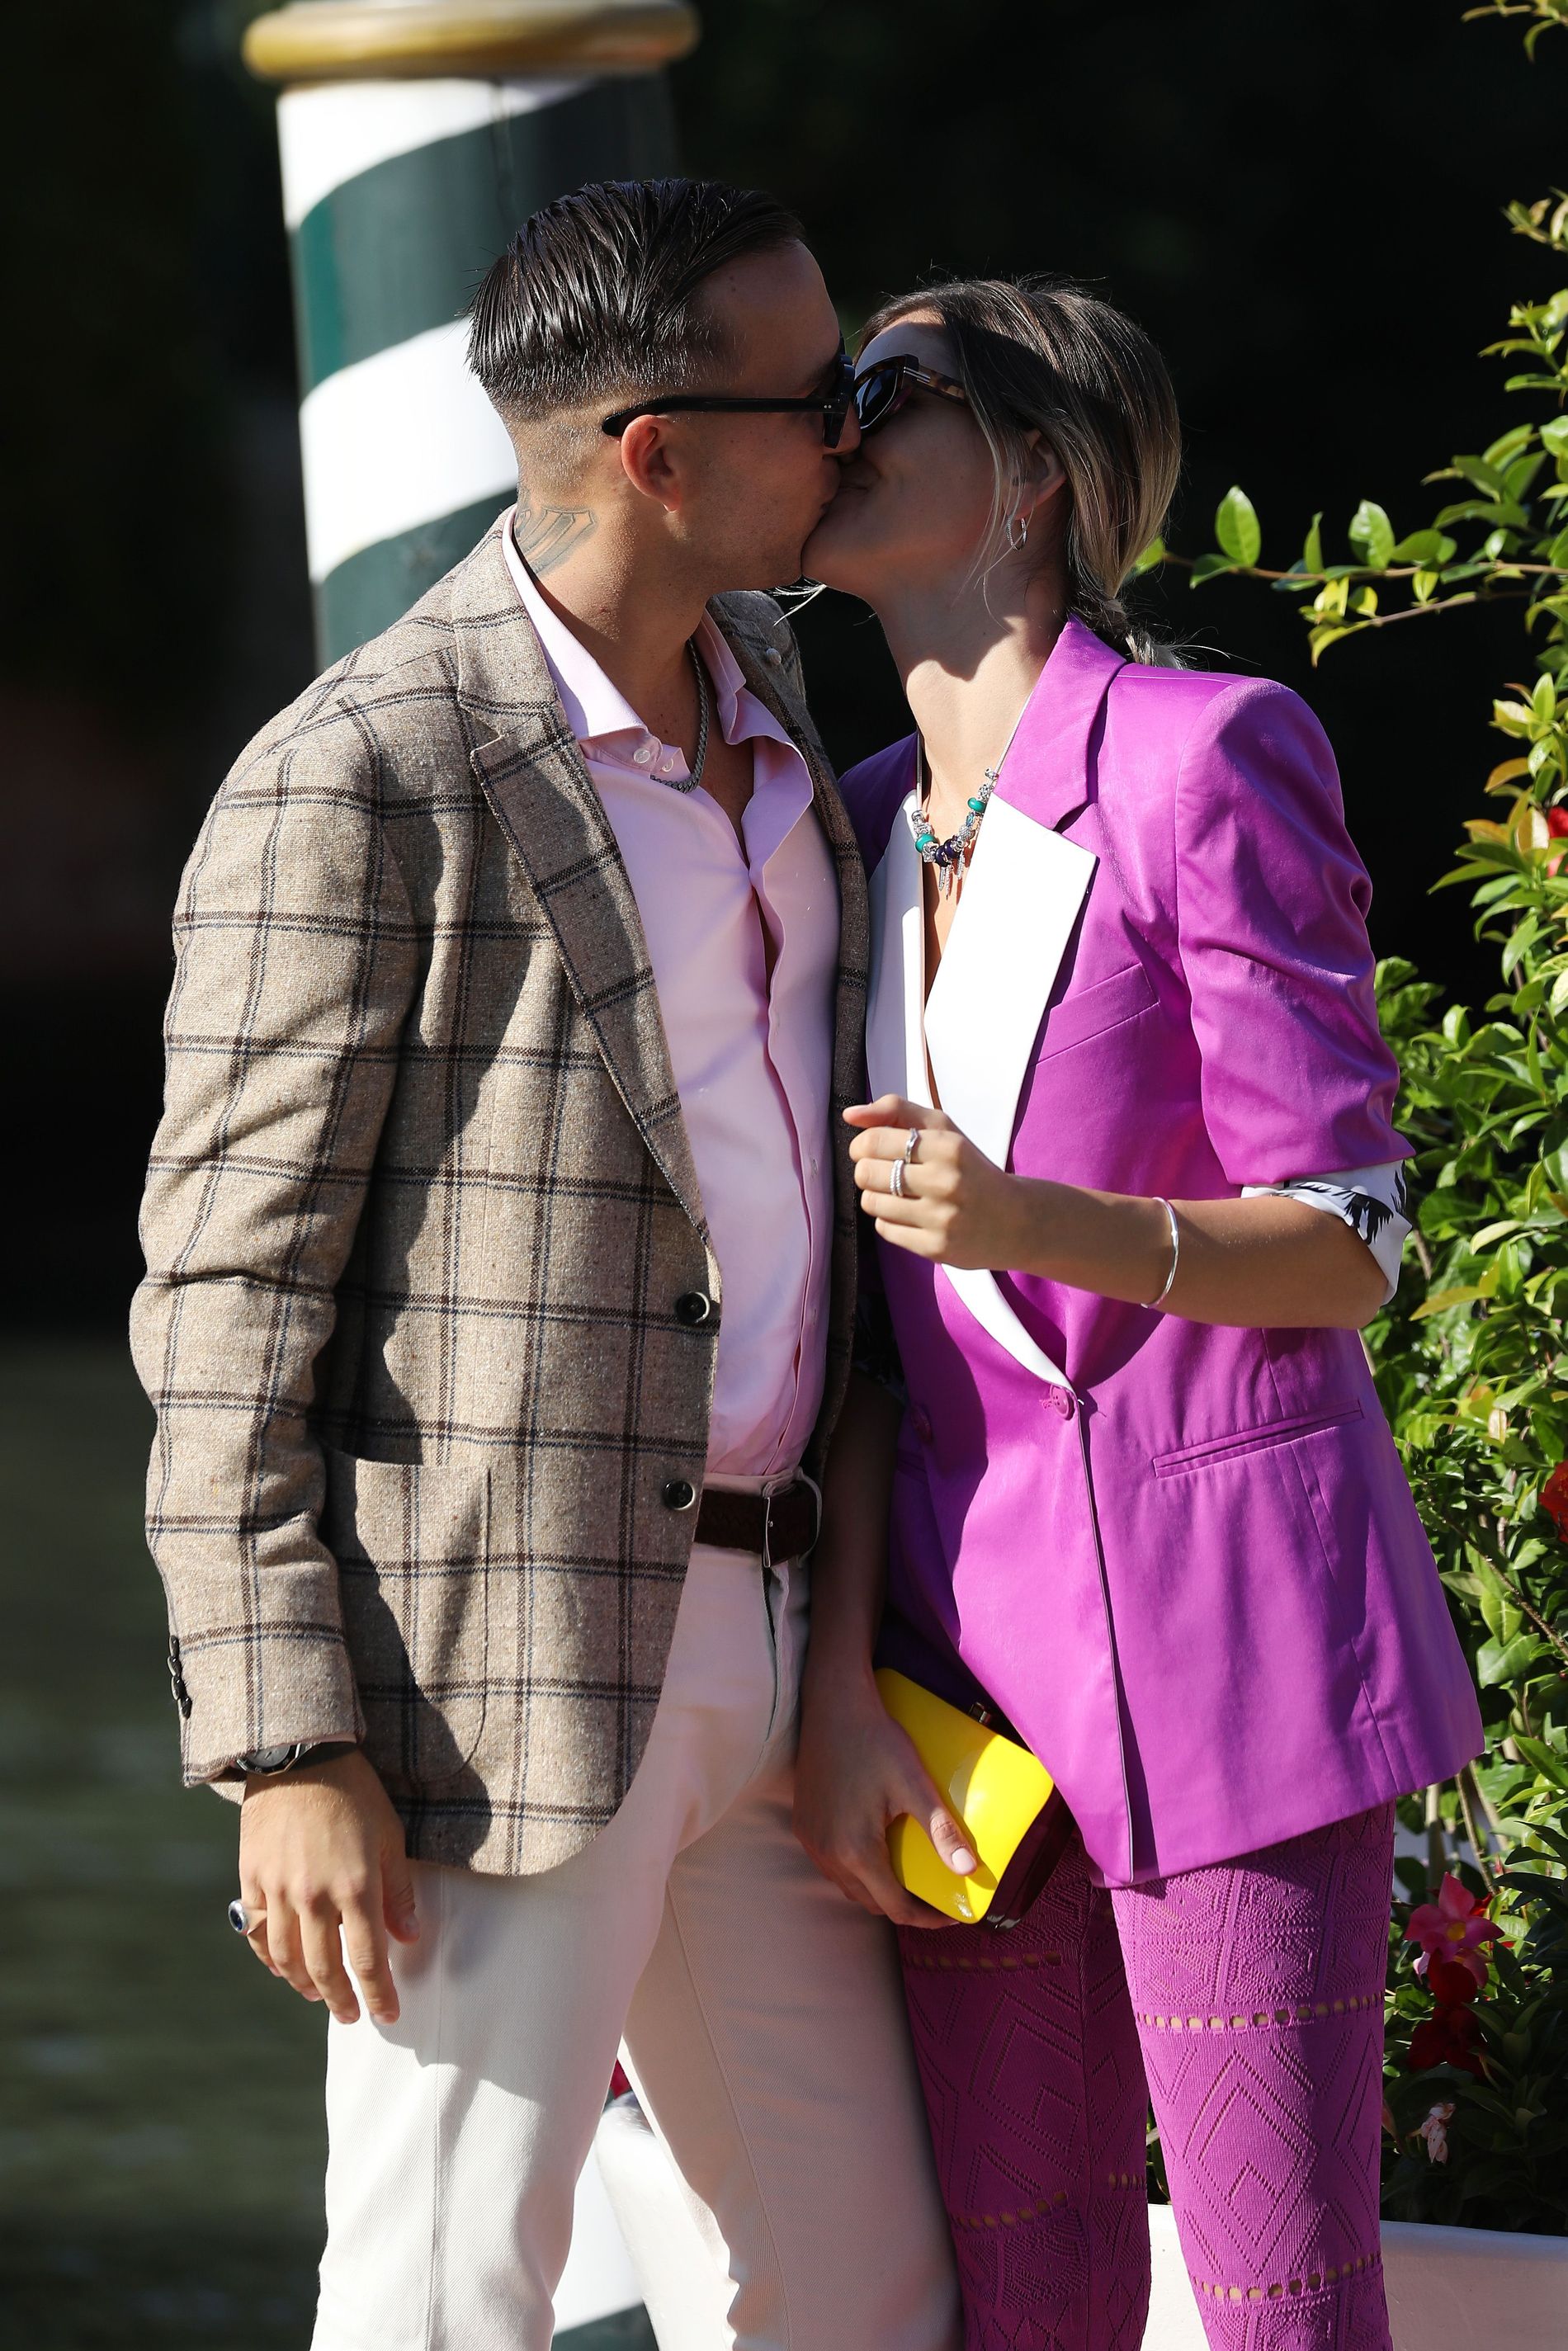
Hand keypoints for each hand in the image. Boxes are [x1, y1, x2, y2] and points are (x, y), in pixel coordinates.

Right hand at [237, 1749, 418, 2025]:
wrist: (299, 1755)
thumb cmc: (355, 1792)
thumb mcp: (389, 1835)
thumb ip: (398, 1891)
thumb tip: (410, 1936)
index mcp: (355, 1886)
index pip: (369, 1959)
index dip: (379, 1994)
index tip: (389, 2016)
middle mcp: (314, 1896)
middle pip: (325, 1969)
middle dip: (342, 1999)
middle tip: (351, 2015)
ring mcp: (277, 1889)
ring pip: (287, 1958)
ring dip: (303, 1985)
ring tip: (319, 1995)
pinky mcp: (251, 1878)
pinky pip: (256, 1932)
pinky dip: (268, 1957)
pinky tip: (281, 1968)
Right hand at [794, 1671, 976, 1930]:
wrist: (832, 1706)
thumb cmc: (876, 1741)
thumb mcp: (914, 1784)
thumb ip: (940, 1829)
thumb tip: (968, 1869)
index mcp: (856, 1850)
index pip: (894, 1908)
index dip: (926, 1918)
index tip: (950, 1913)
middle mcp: (828, 1854)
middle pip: (870, 1902)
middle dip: (903, 1906)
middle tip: (932, 1895)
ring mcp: (811, 1841)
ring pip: (848, 1886)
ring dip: (877, 1890)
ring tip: (906, 1876)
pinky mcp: (804, 1826)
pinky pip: (831, 1865)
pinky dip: (855, 1871)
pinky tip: (874, 1852)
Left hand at [845, 1095, 1036, 1269]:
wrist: (1016, 1220)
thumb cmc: (971, 1169)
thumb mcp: (944, 1130)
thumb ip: (897, 1111)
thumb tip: (850, 1114)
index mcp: (947, 1146)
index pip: (873, 1141)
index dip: (862, 1146)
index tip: (871, 1150)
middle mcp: (945, 1181)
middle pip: (867, 1173)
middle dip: (868, 1172)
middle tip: (886, 1173)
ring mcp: (941, 1218)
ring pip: (871, 1203)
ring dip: (877, 1197)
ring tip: (899, 1195)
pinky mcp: (935, 1248)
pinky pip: (885, 1229)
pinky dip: (890, 1221)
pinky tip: (911, 1215)